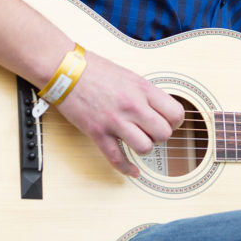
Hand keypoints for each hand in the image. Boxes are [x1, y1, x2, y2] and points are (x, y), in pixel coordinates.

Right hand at [55, 51, 184, 176]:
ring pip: (145, 148)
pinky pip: (117, 158)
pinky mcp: (98, 132)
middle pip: (164, 134)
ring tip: (138, 141)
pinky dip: (126, 169)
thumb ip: (145, 93)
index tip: (170, 123)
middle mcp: (132, 105)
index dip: (176, 122)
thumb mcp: (129, 76)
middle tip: (152, 132)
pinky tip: (132, 171)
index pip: (175, 113)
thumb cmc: (95, 70)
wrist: (65, 71)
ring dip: (144, 148)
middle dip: (160, 136)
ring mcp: (115, 120)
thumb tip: (159, 109)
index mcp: (142, 89)